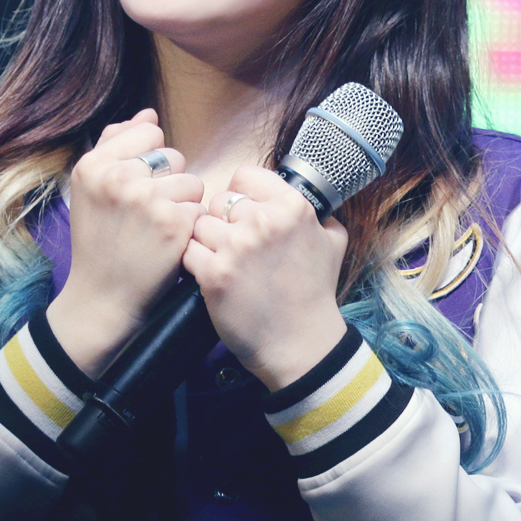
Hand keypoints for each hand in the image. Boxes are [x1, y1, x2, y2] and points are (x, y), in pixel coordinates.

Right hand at [46, 109, 204, 376]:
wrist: (103, 296)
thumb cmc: (100, 240)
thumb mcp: (90, 188)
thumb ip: (116, 144)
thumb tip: (149, 113)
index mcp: (93, 165)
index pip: (148, 131)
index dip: (150, 158)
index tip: (137, 185)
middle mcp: (118, 178)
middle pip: (173, 156)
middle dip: (168, 181)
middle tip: (146, 213)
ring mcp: (147, 200)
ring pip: (191, 181)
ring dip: (183, 203)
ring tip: (158, 227)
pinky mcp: (174, 223)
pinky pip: (199, 206)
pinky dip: (191, 224)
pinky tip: (171, 240)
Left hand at [184, 165, 348, 390]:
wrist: (301, 343)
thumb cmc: (315, 293)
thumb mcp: (332, 242)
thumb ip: (317, 211)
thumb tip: (304, 191)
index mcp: (292, 206)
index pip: (245, 177)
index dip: (240, 195)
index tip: (243, 214)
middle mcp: (264, 221)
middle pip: (219, 201)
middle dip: (223, 221)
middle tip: (235, 246)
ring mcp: (237, 247)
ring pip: (200, 225)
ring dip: (207, 242)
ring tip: (224, 262)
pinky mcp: (214, 273)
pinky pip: (188, 251)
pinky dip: (195, 263)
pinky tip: (211, 275)